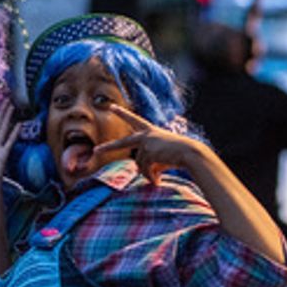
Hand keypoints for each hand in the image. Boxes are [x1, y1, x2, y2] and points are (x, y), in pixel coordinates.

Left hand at [90, 104, 204, 184]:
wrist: (191, 154)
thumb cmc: (179, 154)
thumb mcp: (161, 156)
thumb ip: (149, 161)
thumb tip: (143, 173)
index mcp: (151, 131)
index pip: (133, 120)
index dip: (122, 113)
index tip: (110, 106)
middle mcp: (146, 134)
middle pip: (122, 143)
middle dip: (108, 147)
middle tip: (96, 151)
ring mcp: (146, 143)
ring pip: (139, 164)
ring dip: (148, 173)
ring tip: (157, 178)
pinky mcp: (148, 152)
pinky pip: (144, 170)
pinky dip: (150, 177)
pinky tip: (157, 181)